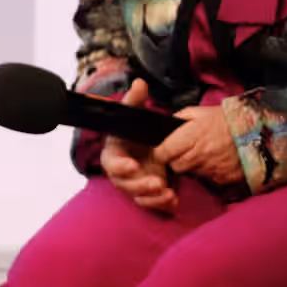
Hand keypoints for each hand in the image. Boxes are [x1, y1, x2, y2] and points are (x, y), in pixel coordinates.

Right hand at [99, 79, 177, 215]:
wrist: (146, 145)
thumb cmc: (135, 131)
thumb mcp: (135, 113)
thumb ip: (135, 100)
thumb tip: (140, 83)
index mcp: (114, 153)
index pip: (111, 163)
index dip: (120, 165)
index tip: (132, 165)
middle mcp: (122, 172)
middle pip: (125, 184)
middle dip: (140, 184)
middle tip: (158, 183)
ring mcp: (134, 183)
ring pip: (138, 196)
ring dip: (152, 197)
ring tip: (168, 193)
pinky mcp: (147, 192)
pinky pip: (152, 202)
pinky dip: (162, 204)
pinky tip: (174, 201)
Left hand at [162, 103, 245, 187]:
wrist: (259, 130)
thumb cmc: (230, 119)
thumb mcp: (202, 111)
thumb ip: (180, 117)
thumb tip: (166, 126)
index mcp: (193, 135)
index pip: (164, 152)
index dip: (161, 151)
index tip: (163, 149)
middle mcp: (200, 154)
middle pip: (175, 165)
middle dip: (175, 159)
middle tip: (185, 150)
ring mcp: (211, 168)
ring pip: (190, 173)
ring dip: (192, 165)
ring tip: (203, 153)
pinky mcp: (222, 178)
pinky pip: (207, 178)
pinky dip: (207, 171)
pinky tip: (215, 160)